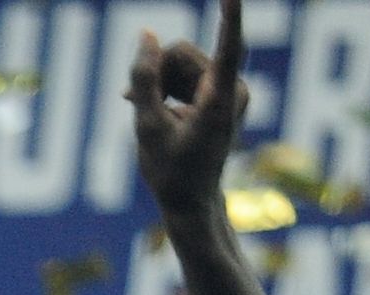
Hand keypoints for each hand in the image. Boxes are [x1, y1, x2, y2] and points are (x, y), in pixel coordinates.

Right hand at [129, 0, 247, 220]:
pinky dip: (165, 85)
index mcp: (220, 100)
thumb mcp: (146, 126)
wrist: (191, 201)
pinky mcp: (221, 90)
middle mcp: (232, 88)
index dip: (230, 16)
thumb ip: (143, 79)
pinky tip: (152, 106)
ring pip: (181, 60)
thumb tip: (147, 34)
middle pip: (183, 53)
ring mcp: (229, 88)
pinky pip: (186, 71)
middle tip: (136, 103)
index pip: (228, 47)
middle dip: (156, 71)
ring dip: (158, 81)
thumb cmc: (171, 171)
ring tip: (146, 111)